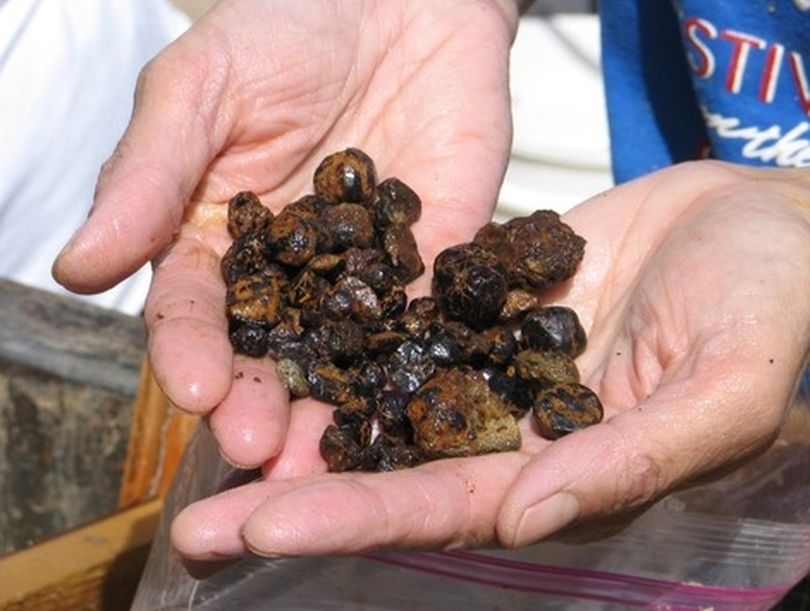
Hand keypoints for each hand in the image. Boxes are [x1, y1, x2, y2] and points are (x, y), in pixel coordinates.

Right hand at [52, 0, 519, 465]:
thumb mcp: (201, 87)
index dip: (190, 354)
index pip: (194, 313)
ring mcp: (363, 279)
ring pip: (344, 359)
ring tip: (330, 463)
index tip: (195, 391)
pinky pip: (428, 323)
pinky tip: (416, 404)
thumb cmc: (285, 28)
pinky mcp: (433, 269)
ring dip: (335, 412)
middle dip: (261, 406)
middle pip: (268, 356)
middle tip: (264, 455)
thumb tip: (79, 266)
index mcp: (217, 242)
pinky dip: (422, 364)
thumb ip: (148, 174)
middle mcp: (288, 277)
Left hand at [170, 161, 809, 559]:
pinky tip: (272, 342)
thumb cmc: (770, 306)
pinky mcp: (479, 302)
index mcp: (562, 472)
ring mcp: (489, 363)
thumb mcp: (724, 387)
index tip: (262, 530)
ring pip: (379, 399)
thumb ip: (632, 458)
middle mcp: (510, 431)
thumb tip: (527, 520)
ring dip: (297, 419)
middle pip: (388, 469)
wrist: (760, 222)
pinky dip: (339, 338)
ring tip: (207, 432)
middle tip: (194, 520)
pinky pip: (400, 322)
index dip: (357, 521)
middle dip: (291, 497)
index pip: (446, 508)